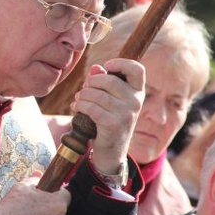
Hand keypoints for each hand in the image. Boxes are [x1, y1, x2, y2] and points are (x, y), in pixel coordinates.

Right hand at [0, 177, 70, 214]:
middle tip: (33, 208)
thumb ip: (34, 179)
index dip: (57, 193)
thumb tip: (39, 175)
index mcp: (58, 205)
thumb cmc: (12, 206)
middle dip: (49, 209)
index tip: (47, 193)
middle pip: (59, 212)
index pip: (66, 195)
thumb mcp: (22, 186)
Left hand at [70, 58, 144, 173]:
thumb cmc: (108, 119)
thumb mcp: (109, 99)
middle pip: (108, 80)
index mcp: (137, 92)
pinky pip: (91, 108)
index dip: (121, 63)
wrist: (111, 151)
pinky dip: (80, 106)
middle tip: (84, 90)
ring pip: (96, 94)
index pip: (137, 69)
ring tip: (78, 100)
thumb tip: (95, 67)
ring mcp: (126, 114)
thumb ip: (103, 81)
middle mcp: (136, 102)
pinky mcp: (113, 125)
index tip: (107, 66)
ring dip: (82, 96)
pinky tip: (76, 107)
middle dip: (91, 83)